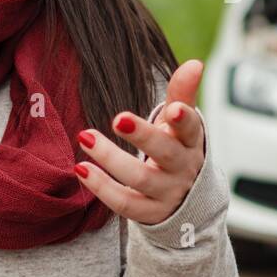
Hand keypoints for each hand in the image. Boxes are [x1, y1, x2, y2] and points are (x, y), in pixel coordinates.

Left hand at [73, 59, 206, 225]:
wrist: (183, 198)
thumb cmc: (176, 147)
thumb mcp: (180, 122)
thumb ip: (182, 93)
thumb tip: (194, 63)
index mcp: (190, 142)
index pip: (191, 129)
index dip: (183, 120)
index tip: (172, 110)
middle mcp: (182, 169)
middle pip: (166, 153)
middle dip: (143, 137)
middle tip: (118, 118)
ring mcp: (167, 193)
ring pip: (141, 178)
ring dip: (111, 159)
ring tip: (85, 137)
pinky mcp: (149, 213)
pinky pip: (124, 203)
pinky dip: (102, 188)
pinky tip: (81, 169)